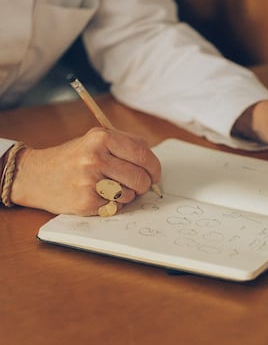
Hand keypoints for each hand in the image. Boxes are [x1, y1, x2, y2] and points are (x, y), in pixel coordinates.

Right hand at [10, 127, 160, 214]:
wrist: (36, 175)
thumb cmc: (72, 158)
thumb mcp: (95, 140)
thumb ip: (126, 145)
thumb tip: (153, 163)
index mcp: (101, 138)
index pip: (143, 154)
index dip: (154, 167)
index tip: (155, 174)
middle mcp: (95, 157)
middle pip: (140, 177)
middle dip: (145, 184)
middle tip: (139, 185)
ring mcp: (90, 180)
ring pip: (130, 194)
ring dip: (128, 195)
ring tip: (111, 188)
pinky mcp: (86, 201)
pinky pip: (116, 207)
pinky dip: (113, 204)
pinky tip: (99, 196)